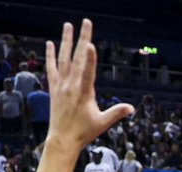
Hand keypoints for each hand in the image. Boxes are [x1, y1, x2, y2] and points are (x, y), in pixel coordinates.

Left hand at [44, 20, 133, 157]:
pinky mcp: (54, 88)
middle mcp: (70, 86)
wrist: (62, 140)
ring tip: (68, 25)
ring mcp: (61, 86)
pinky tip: (50, 43)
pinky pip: (51, 68)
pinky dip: (50, 55)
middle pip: (77, 58)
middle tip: (86, 22)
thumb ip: (116, 113)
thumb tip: (131, 108)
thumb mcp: (102, 123)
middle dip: (82, 39)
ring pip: (63, 59)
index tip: (90, 44)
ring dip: (66, 41)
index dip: (90, 58)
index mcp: (84, 93)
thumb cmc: (83, 132)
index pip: (88, 72)